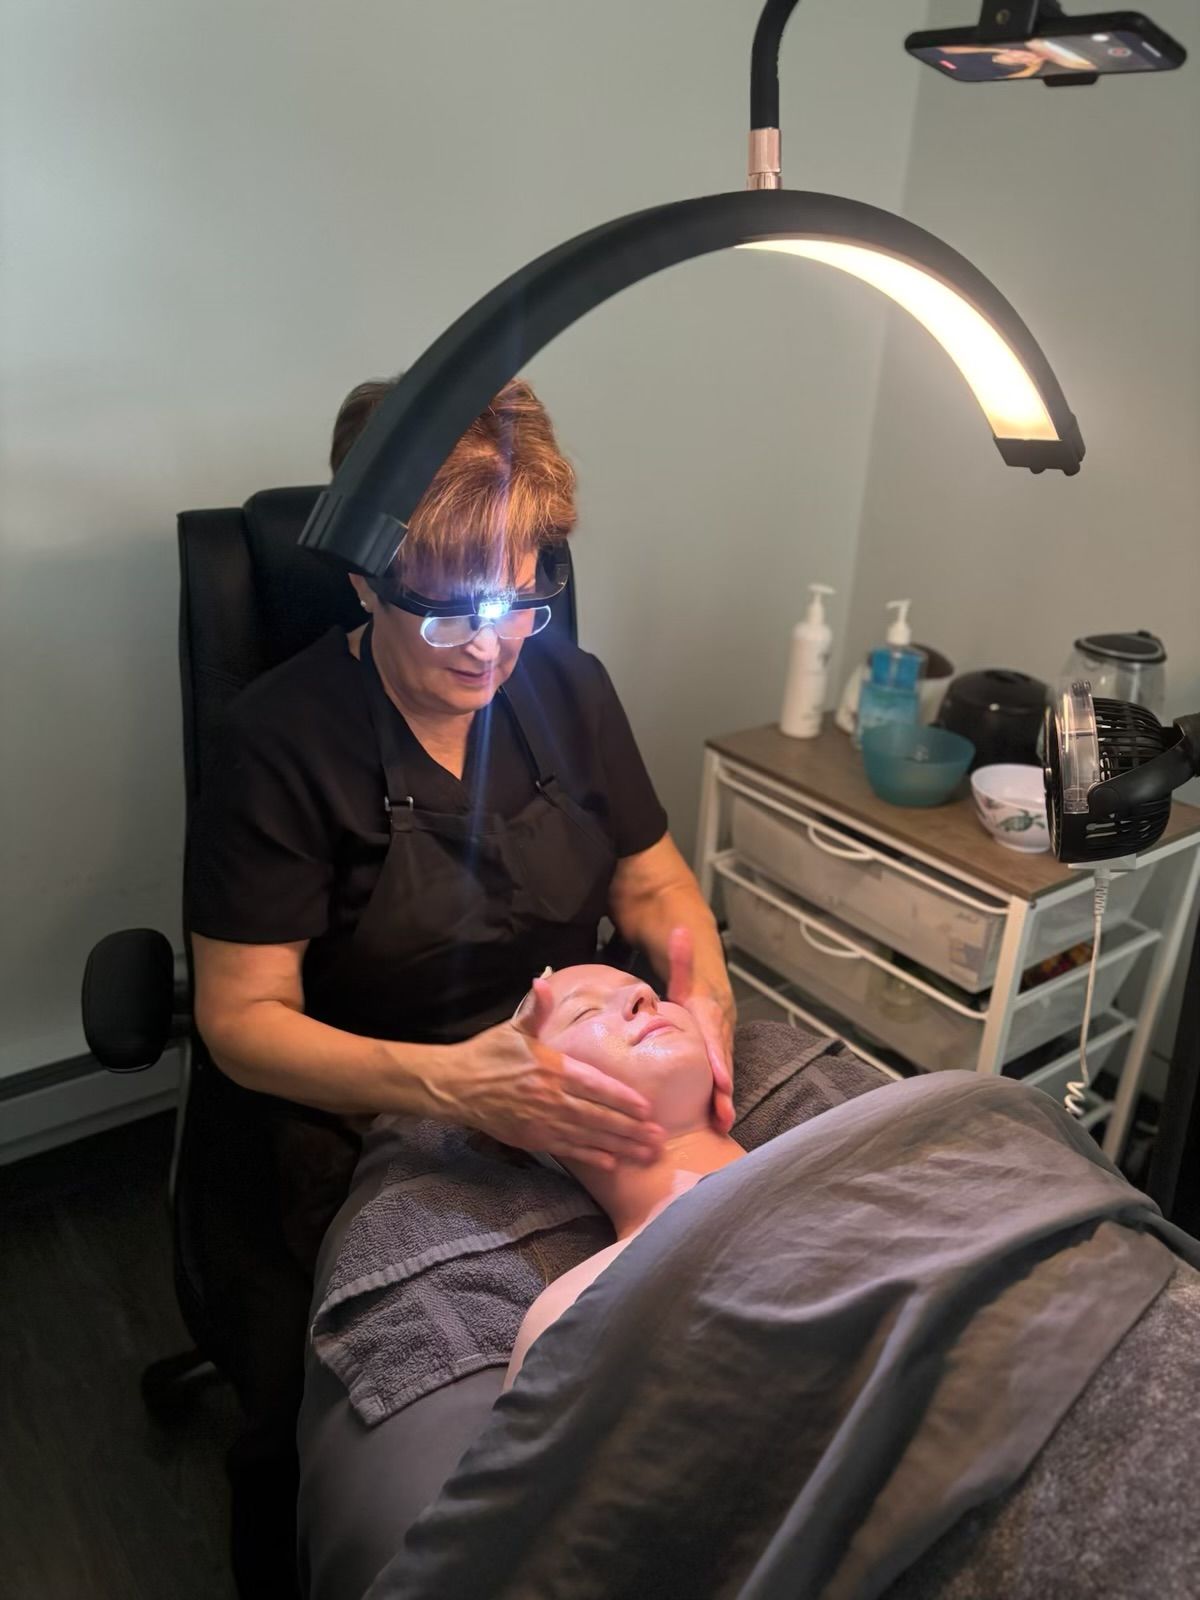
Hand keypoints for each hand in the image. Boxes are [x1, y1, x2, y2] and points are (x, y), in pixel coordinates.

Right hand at [435, 1015, 664, 1170]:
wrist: (454, 1086)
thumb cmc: (487, 1054)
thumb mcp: (512, 1028)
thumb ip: (536, 1008)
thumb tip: (542, 979)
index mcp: (551, 1068)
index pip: (595, 1085)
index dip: (622, 1099)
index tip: (647, 1108)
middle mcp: (550, 1098)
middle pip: (599, 1116)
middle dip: (631, 1128)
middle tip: (660, 1139)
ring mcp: (541, 1122)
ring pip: (588, 1136)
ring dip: (620, 1145)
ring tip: (646, 1154)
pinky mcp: (531, 1139)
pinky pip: (567, 1150)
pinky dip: (591, 1156)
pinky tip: (613, 1162)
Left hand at [667, 926, 735, 1132]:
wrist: (699, 962)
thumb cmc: (684, 969)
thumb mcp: (679, 961)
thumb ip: (680, 954)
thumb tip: (680, 930)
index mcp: (709, 1005)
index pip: (714, 1033)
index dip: (717, 1057)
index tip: (721, 1082)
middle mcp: (720, 1021)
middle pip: (723, 1056)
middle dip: (724, 1087)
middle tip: (723, 1115)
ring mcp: (721, 1034)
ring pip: (723, 1066)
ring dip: (724, 1096)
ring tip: (722, 1123)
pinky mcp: (717, 1047)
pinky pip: (719, 1069)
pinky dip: (719, 1092)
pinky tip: (716, 1118)